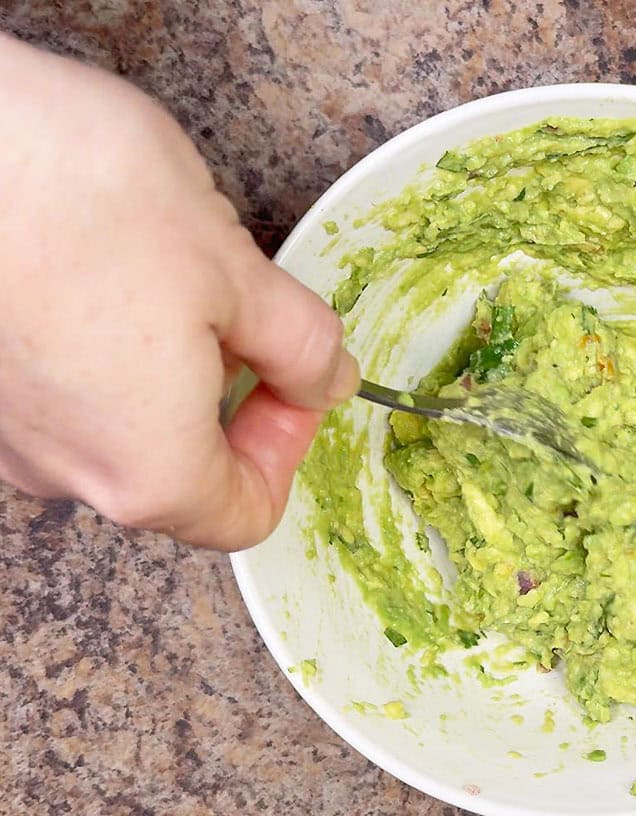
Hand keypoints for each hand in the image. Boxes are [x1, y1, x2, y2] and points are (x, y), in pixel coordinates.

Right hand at [0, 36, 357, 549]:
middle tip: (241, 314)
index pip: (245, 514)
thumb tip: (326, 379)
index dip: (288, 449)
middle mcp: (65, 472)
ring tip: (166, 276)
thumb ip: (301, 347)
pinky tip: (100, 272)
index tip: (297, 380)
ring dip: (164, 371)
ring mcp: (4, 432)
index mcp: (149, 471)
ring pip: (116, 429)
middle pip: (179, 474)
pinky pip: (58, 391)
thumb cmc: (82, 202)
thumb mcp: (237, 273)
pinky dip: (99, 351)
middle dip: (228, 400)